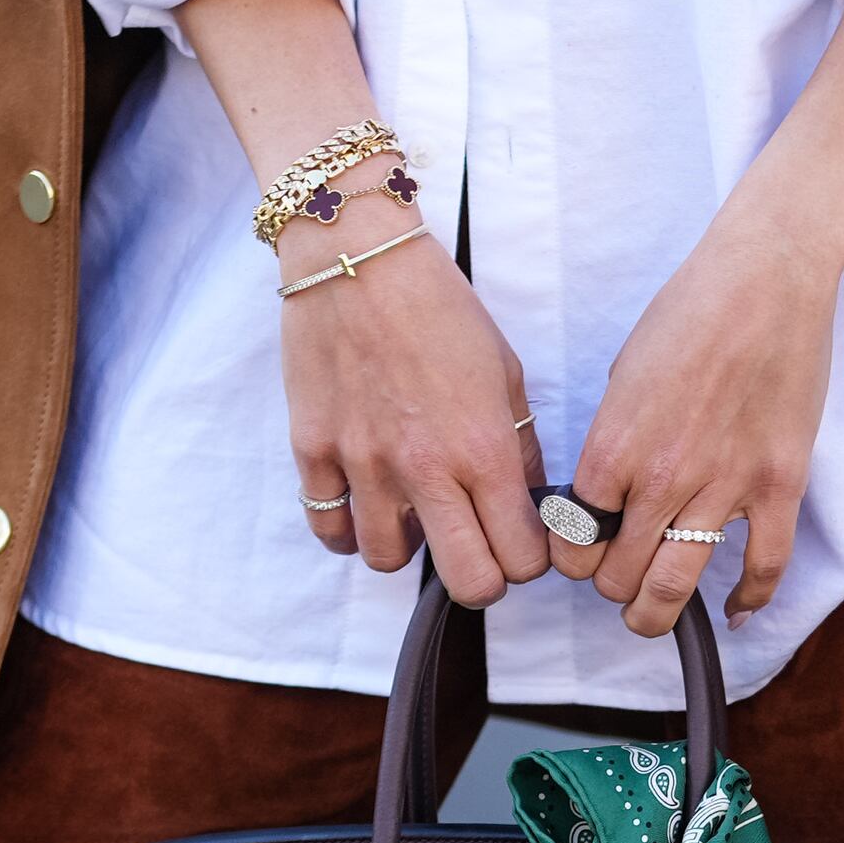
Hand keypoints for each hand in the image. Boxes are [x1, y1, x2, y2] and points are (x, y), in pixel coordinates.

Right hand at [280, 219, 548, 605]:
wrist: (357, 259)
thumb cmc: (438, 307)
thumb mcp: (504, 371)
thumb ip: (517, 446)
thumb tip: (526, 502)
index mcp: (482, 449)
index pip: (522, 558)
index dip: (529, 560)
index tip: (520, 540)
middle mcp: (425, 469)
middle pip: (470, 583)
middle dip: (482, 576)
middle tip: (476, 546)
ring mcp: (364, 466)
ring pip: (388, 562)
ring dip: (408, 547)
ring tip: (413, 511)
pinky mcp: (314, 452)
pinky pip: (329, 528)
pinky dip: (348, 528)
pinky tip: (365, 503)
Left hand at [560, 0, 843, 636]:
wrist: (765, 276)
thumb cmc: (688, 312)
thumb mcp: (623, 376)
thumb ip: (612, 442)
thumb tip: (605, 495)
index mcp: (612, 448)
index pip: (574, 540)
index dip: (571, 556)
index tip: (582, 551)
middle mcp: (661, 478)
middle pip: (617, 575)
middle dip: (609, 586)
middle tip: (616, 578)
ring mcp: (723, 486)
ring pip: (676, 586)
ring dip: (654, 614)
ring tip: (649, 616)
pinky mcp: (779, 484)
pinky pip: (764, 566)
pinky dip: (749, 599)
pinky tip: (735, 610)